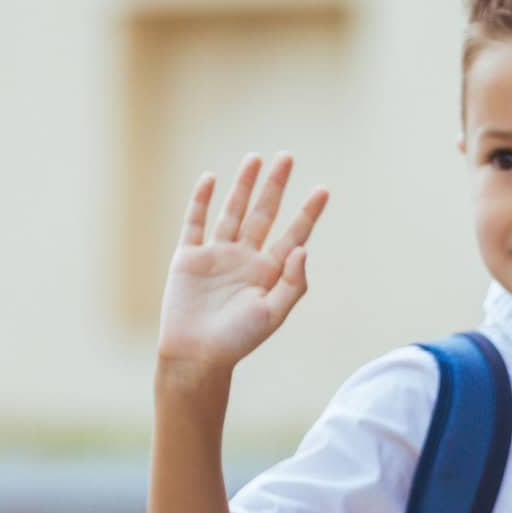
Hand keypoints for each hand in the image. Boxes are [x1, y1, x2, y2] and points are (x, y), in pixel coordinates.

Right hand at [156, 153, 328, 373]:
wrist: (196, 355)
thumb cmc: (238, 340)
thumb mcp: (273, 314)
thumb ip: (293, 283)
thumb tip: (304, 248)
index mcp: (269, 272)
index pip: (293, 235)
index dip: (308, 213)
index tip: (323, 190)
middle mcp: (245, 259)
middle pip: (264, 214)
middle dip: (275, 186)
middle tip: (288, 157)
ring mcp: (217, 255)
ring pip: (233, 211)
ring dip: (244, 185)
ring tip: (255, 158)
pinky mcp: (189, 257)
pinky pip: (196, 222)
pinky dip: (202, 200)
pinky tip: (210, 179)